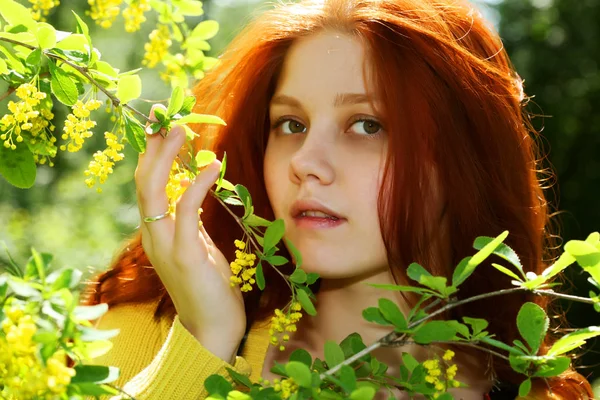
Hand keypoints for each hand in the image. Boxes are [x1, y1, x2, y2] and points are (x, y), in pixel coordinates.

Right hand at [134, 104, 245, 362]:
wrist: (213, 329)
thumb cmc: (209, 286)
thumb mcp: (196, 245)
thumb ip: (189, 220)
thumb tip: (192, 190)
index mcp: (156, 230)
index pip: (147, 182)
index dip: (152, 151)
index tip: (162, 122)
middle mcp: (153, 234)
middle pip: (144, 180)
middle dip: (153, 145)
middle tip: (165, 114)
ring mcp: (165, 245)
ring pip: (154, 190)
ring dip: (166, 156)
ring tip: (180, 127)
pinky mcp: (185, 256)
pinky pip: (187, 212)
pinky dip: (198, 185)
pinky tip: (213, 166)